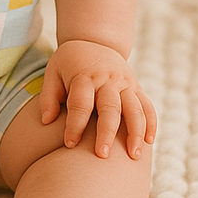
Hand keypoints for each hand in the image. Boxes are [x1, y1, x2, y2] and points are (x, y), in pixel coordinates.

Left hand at [40, 40, 156, 158]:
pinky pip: (147, 106)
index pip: (80, 103)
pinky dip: (150, 123)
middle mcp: (107, 80)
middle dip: (106, 133)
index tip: (70, 144)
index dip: (75, 124)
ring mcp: (125, 83)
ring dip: (135, 132)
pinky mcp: (136, 87)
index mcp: (84, 77)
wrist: (94, 40)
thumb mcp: (53, 72)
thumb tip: (46, 121)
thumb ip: (49, 96)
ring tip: (133, 156)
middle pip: (110, 108)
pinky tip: (149, 142)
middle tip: (102, 156)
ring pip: (134, 109)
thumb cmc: (69, 63)